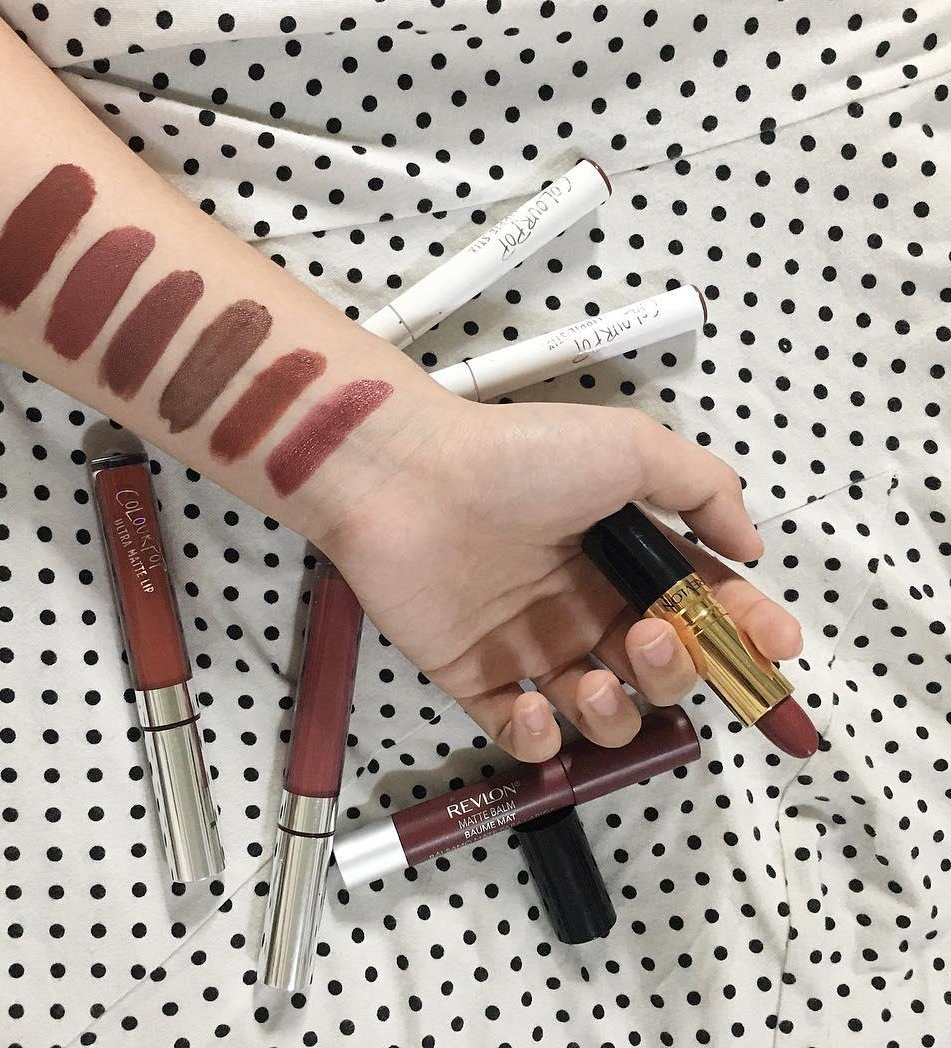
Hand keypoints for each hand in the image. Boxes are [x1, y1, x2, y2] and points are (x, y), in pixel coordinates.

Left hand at [323, 398, 802, 761]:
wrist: (408, 478)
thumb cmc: (519, 458)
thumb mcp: (630, 446)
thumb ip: (702, 488)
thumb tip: (750, 546)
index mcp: (621, 555)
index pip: (700, 604)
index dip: (745, 630)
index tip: (776, 649)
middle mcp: (583, 603)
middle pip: (660, 667)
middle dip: (678, 669)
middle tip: (652, 637)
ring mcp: (530, 643)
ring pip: (602, 713)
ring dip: (616, 714)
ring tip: (592, 681)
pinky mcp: (476, 676)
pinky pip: (523, 735)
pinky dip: (539, 738)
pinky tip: (533, 703)